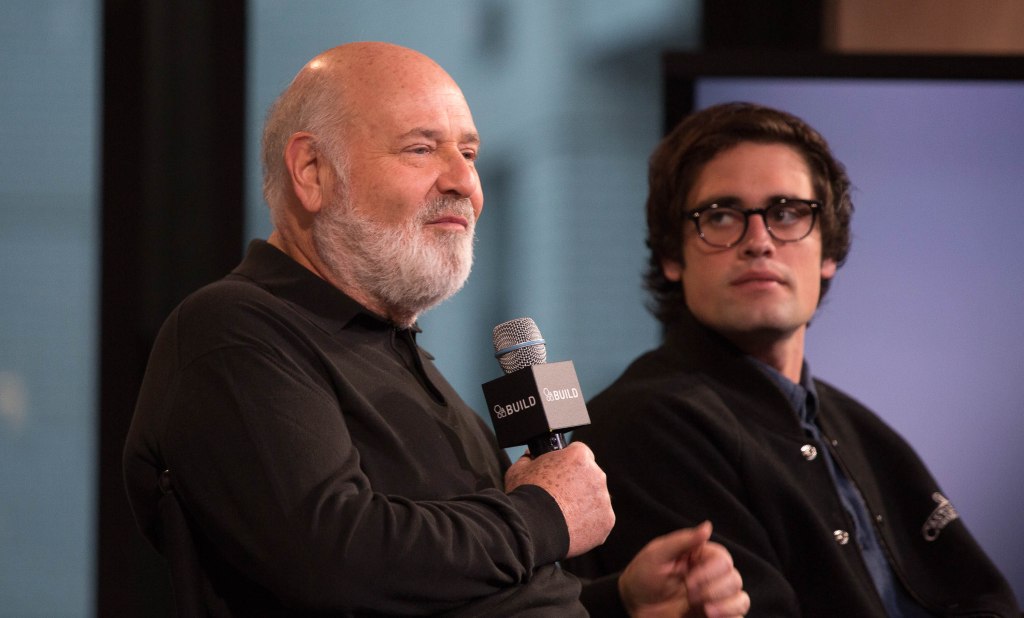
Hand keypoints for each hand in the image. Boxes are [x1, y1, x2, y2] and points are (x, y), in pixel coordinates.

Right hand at [504, 442, 614, 557]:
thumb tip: (530, 457)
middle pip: (590, 476)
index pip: (580, 452)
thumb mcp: (518, 470)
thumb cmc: (525, 497)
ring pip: (596, 499)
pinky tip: (571, 527)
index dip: (568, 463)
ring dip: (584, 504)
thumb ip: (528, 459)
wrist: (533, 528)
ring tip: (563, 515)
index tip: (561, 473)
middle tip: (559, 497)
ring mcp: (603, 498)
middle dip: (578, 485)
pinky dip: (588, 524)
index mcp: (578, 456)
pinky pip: (599, 520)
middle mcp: (596, 474)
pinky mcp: (606, 520)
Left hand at [619, 522, 748, 617]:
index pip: (724, 559)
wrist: (632, 607)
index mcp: (700, 558)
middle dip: (713, 589)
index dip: (710, 572)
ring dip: (727, 605)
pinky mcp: (714, 617)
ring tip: (705, 611)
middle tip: (689, 594)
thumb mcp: (656, 555)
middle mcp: (711, 577)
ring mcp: (713, 599)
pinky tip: (710, 616)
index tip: (688, 581)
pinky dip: (731, 617)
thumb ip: (683, 541)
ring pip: (741, 600)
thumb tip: (708, 526)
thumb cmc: (642, 577)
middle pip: (735, 579)